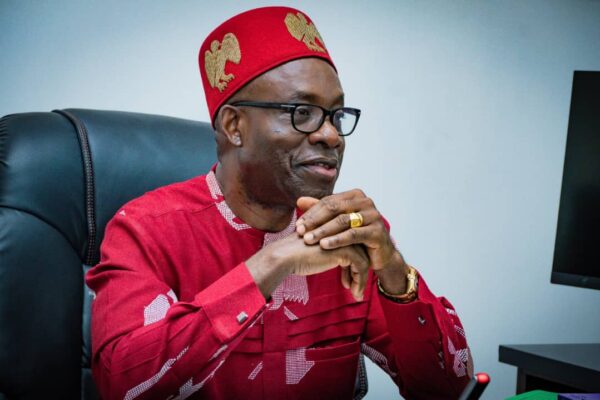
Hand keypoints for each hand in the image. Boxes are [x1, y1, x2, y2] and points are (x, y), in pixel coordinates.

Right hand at [246, 233, 369, 300]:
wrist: (286, 256)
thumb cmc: (296, 255)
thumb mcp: (317, 251)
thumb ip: (329, 253)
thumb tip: (339, 262)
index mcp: (336, 229)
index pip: (353, 247)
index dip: (352, 266)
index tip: (348, 281)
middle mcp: (344, 232)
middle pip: (361, 253)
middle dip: (359, 273)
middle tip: (356, 289)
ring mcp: (346, 239)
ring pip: (364, 261)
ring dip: (361, 280)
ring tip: (356, 294)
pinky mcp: (346, 250)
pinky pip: (361, 267)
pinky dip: (360, 281)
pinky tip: (354, 292)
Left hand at [296, 189, 408, 293]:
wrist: (379, 253)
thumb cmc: (357, 236)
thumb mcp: (338, 222)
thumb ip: (321, 210)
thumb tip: (299, 200)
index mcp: (355, 195)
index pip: (329, 201)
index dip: (311, 213)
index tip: (298, 225)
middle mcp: (366, 202)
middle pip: (334, 209)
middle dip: (315, 221)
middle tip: (300, 232)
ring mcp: (373, 215)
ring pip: (343, 221)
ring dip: (323, 231)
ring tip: (308, 240)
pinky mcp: (377, 231)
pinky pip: (353, 235)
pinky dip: (337, 240)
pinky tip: (324, 245)